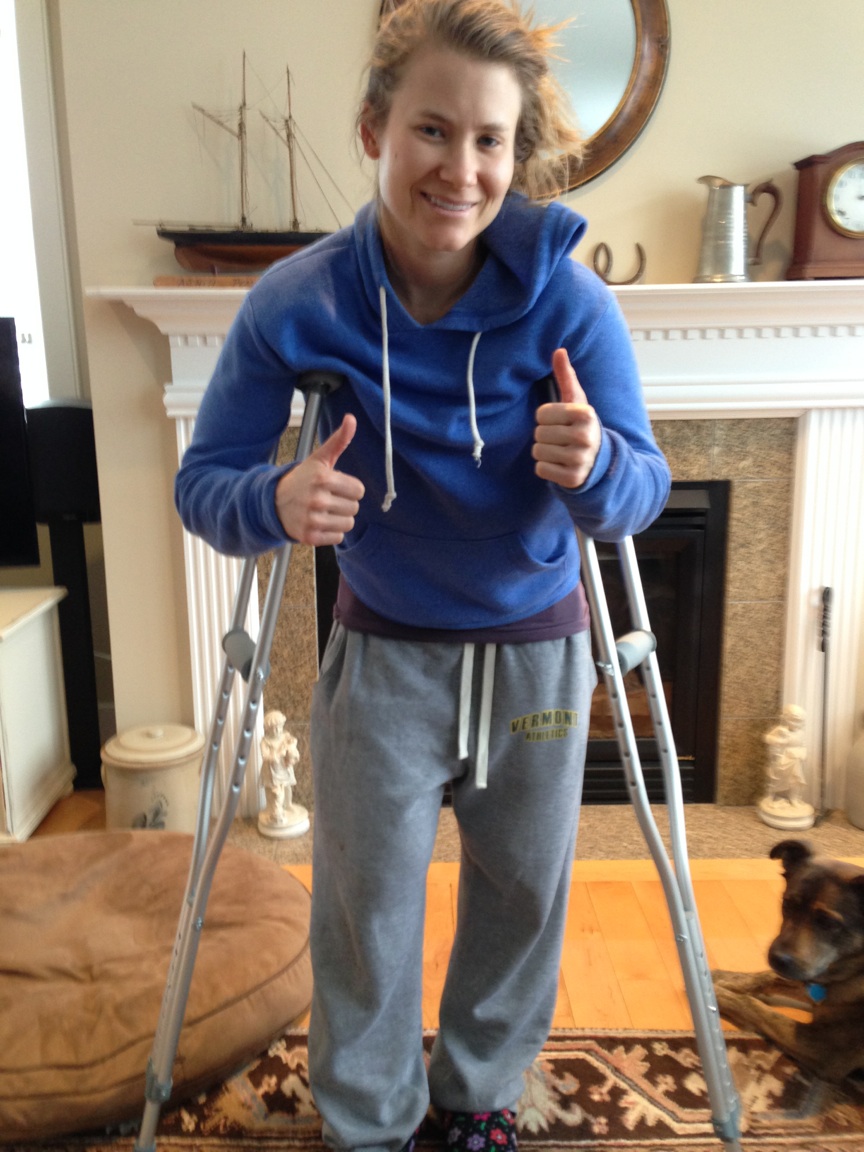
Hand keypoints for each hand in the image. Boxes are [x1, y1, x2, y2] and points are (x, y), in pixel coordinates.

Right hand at [274, 415, 364, 544]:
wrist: (274, 502)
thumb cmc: (302, 480)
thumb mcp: (319, 459)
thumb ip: (338, 440)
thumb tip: (351, 419)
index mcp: (323, 478)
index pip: (358, 490)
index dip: (349, 488)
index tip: (335, 486)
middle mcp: (318, 499)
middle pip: (354, 508)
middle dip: (344, 503)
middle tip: (327, 499)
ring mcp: (312, 519)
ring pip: (348, 524)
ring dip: (339, 519)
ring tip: (324, 511)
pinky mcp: (310, 536)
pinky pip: (338, 537)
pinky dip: (331, 532)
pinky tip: (319, 522)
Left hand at [533, 349, 600, 488]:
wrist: (599, 461)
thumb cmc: (581, 426)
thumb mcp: (577, 401)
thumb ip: (566, 376)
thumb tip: (558, 350)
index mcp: (585, 413)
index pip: (542, 414)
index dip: (546, 418)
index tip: (561, 422)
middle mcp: (585, 436)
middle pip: (538, 433)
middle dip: (545, 436)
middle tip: (561, 439)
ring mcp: (580, 459)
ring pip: (538, 452)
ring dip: (545, 453)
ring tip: (561, 451)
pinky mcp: (573, 478)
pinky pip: (541, 470)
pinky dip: (546, 469)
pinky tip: (561, 465)